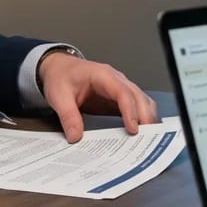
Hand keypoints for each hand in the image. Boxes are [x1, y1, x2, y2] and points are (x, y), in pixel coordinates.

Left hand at [38, 52, 159, 142]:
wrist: (60, 68)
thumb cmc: (61, 76)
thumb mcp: (58, 95)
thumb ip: (68, 116)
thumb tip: (75, 137)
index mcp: (103, 75)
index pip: (123, 93)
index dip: (130, 111)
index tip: (132, 129)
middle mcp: (117, 80)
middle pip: (139, 97)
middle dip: (146, 117)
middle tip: (147, 139)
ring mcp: (120, 89)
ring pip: (143, 101)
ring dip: (148, 118)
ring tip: (148, 139)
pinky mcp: (119, 99)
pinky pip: (137, 108)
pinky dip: (142, 119)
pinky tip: (141, 134)